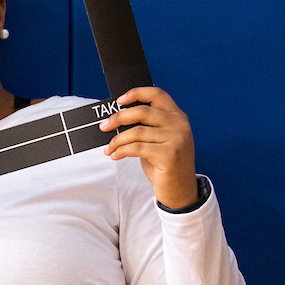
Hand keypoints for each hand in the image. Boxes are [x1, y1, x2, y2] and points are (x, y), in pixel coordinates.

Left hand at [101, 87, 198, 209]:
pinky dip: (121, 151)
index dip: (137, 93)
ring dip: (117, 140)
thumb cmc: (165, 164)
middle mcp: (179, 125)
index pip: (157, 94)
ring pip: (136, 132)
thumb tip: (117, 120)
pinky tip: (115, 155)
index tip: (119, 100)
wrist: (180, 190)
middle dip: (118, 118)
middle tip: (103, 126)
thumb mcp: (159, 140)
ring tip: (109, 148)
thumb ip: (147, 127)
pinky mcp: (169, 154)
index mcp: (177, 117)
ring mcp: (176, 139)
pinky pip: (136, 148)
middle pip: (142, 112)